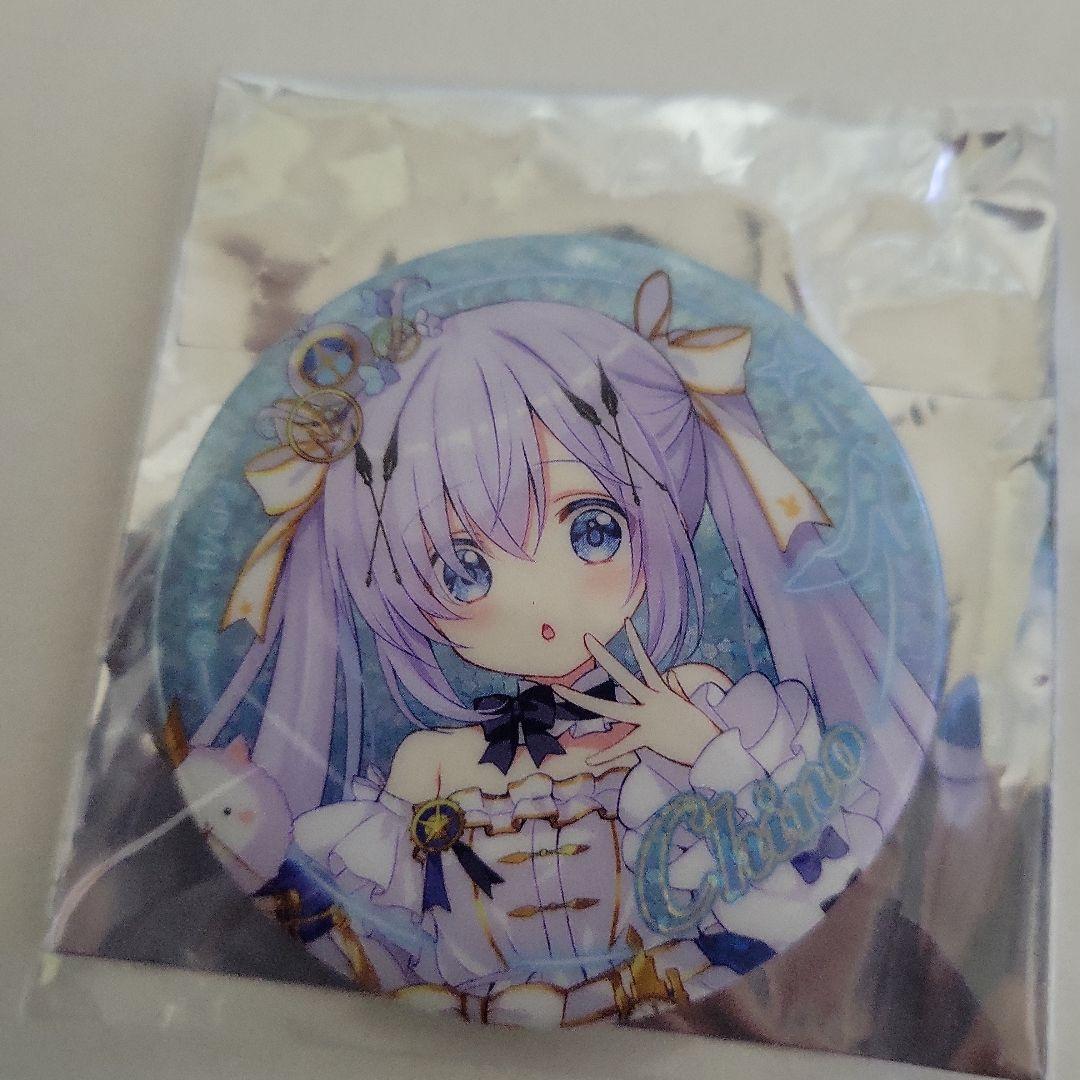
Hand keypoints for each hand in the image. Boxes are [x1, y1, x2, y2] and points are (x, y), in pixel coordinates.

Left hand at [552, 620, 720, 767]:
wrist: (713, 747)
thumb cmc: (701, 727)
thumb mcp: (684, 703)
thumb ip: (672, 689)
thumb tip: (669, 678)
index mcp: (662, 691)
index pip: (646, 661)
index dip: (636, 642)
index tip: (626, 623)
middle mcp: (652, 700)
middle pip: (622, 675)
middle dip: (603, 657)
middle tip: (586, 638)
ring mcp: (648, 718)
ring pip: (612, 708)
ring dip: (585, 700)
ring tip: (561, 690)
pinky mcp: (649, 736)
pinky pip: (624, 745)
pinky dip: (608, 754)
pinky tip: (590, 760)